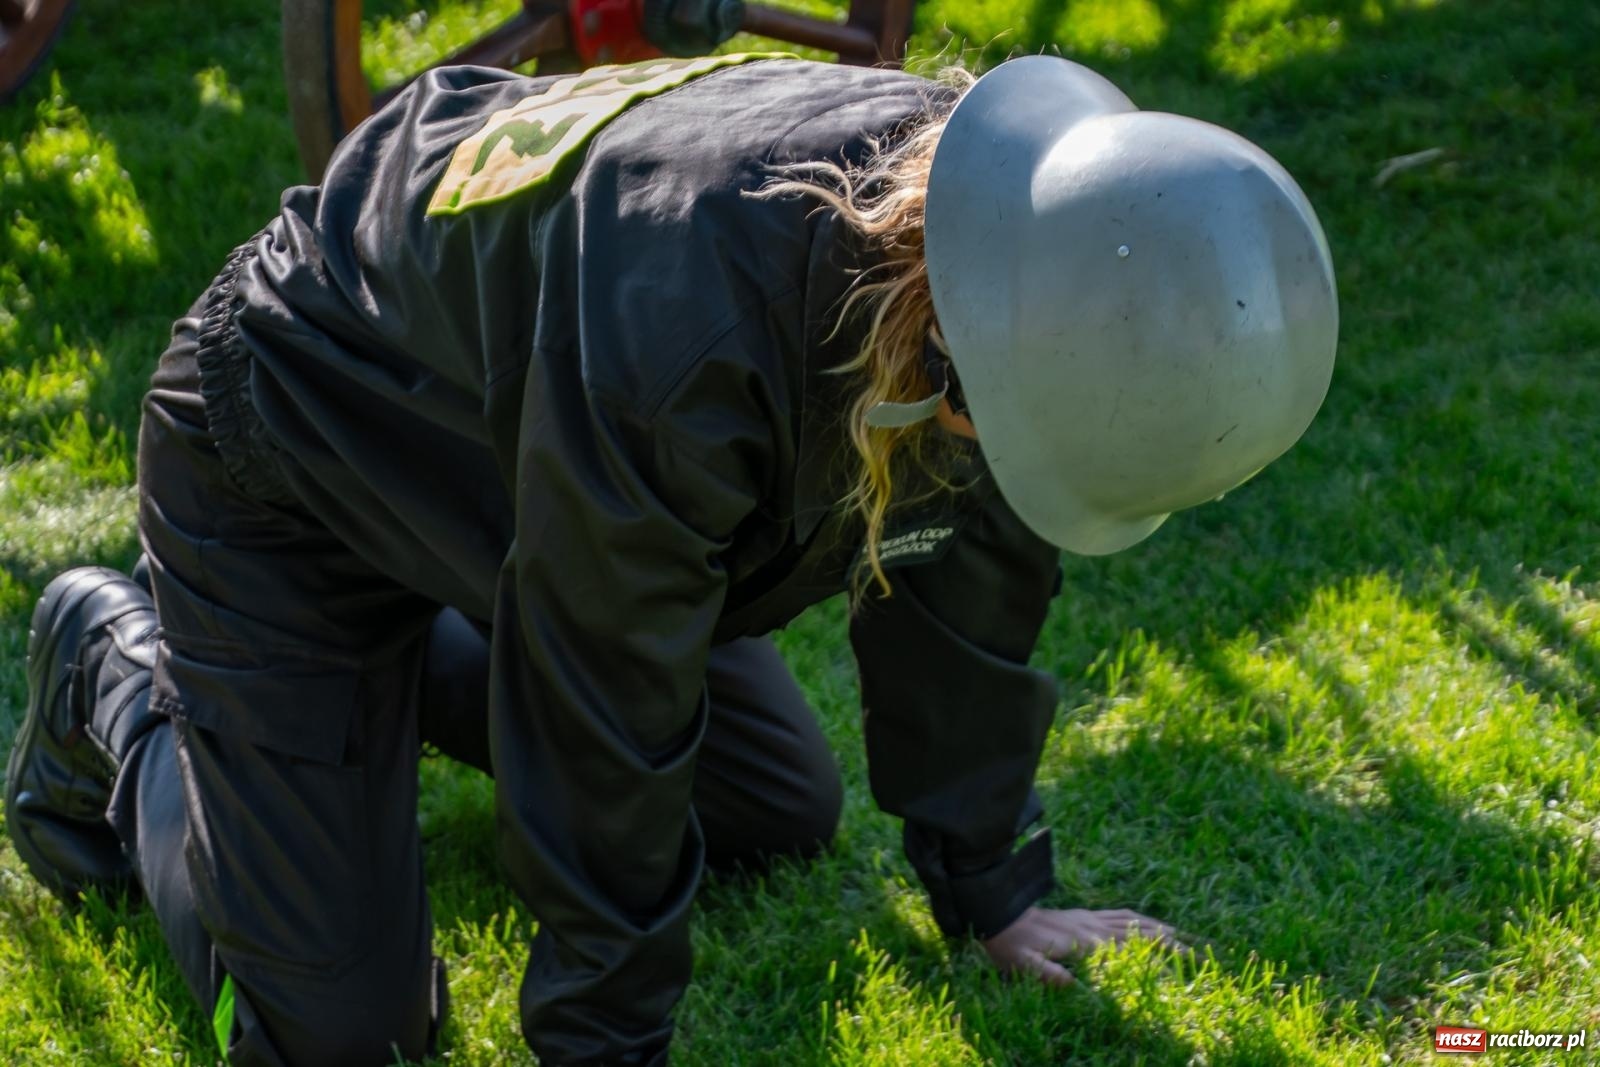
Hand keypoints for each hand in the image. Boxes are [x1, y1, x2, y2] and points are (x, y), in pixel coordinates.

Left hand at [980, 906, 1178, 986]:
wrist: (999, 913)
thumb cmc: (1011, 946)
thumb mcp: (1024, 965)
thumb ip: (1048, 974)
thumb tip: (1074, 986)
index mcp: (1083, 942)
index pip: (1126, 951)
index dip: (1152, 959)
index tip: (1177, 968)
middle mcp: (1091, 927)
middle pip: (1137, 934)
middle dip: (1167, 944)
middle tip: (1194, 955)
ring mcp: (1089, 918)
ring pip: (1132, 921)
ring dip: (1158, 928)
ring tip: (1182, 937)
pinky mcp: (1084, 914)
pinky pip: (1118, 913)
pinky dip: (1139, 918)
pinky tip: (1148, 921)